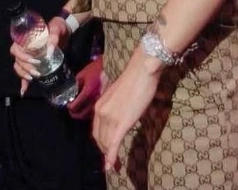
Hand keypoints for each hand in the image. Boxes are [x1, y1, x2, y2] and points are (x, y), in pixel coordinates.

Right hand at [10, 16, 69, 95]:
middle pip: (17, 60)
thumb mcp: (56, 29)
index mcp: (26, 39)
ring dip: (24, 74)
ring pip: (19, 67)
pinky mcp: (33, 63)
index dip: (22, 56)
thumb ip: (53, 38)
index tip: (34, 61)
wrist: (64, 32)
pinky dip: (23, 82)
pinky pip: (24, 73)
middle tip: (37, 72)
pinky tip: (24, 91)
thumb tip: (49, 51)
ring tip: (33, 78)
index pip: (16, 48)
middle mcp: (24, 48)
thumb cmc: (58, 27)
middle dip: (25, 68)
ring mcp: (28, 56)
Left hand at [67, 56, 102, 119]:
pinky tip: (89, 109)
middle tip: (71, 111)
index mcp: (88, 91)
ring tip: (79, 112)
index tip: (68, 105)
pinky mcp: (105, 101)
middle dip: (74, 114)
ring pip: (90, 115)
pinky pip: (97, 111)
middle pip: (82, 114)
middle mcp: (94, 99)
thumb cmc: (97, 68)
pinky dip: (91, 113)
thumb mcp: (83, 73)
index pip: (75, 105)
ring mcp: (101, 101)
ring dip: (83, 115)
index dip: (70, 106)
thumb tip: (70, 91)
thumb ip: (76, 83)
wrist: (111, 66)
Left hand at [92, 46, 162, 172]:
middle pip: (100, 139)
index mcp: (99, 105)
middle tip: (113, 160)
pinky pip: (113, 145)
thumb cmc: (134, 80)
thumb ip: (114, 106)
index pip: (96, 130)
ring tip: (116, 165)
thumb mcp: (117, 95)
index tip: (106, 149)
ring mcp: (109, 118)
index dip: (101, 142)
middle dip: (105, 150)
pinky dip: (112, 158)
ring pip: (107, 143)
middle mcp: (100, 112)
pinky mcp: (120, 124)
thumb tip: (119, 113)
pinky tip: (112, 167)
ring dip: (110, 155)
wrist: (141, 72)